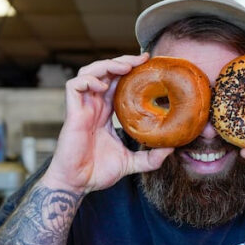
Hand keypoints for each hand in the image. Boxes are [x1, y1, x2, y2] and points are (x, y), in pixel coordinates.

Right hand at [42, 54, 172, 194]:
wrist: (78, 184)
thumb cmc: (97, 172)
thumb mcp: (131, 163)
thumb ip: (150, 157)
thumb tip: (172, 149)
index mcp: (105, 112)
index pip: (116, 82)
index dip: (129, 70)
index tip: (148, 63)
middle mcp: (93, 106)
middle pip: (104, 71)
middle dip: (121, 61)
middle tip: (141, 60)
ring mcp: (82, 108)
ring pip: (88, 72)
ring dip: (106, 65)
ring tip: (124, 67)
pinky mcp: (72, 113)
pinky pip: (74, 86)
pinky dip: (88, 81)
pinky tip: (103, 87)